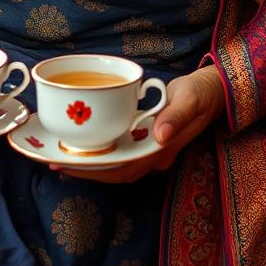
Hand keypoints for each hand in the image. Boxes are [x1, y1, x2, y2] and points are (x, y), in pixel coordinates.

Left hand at [53, 66, 225, 182]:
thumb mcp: (191, 99)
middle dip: (85, 170)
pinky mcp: (146, 140)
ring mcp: (149, 150)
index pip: (123, 168)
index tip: (70, 165)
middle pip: (114, 172)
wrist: (212, 93)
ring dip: (90, 163)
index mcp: (161, 150)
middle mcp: (153, 156)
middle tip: (53, 162)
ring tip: (62, 156)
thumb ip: (177, 115)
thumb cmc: (201, 94)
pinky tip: (86, 143)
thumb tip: (161, 134)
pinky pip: (120, 152)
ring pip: (115, 165)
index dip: (96, 170)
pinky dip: (101, 151)